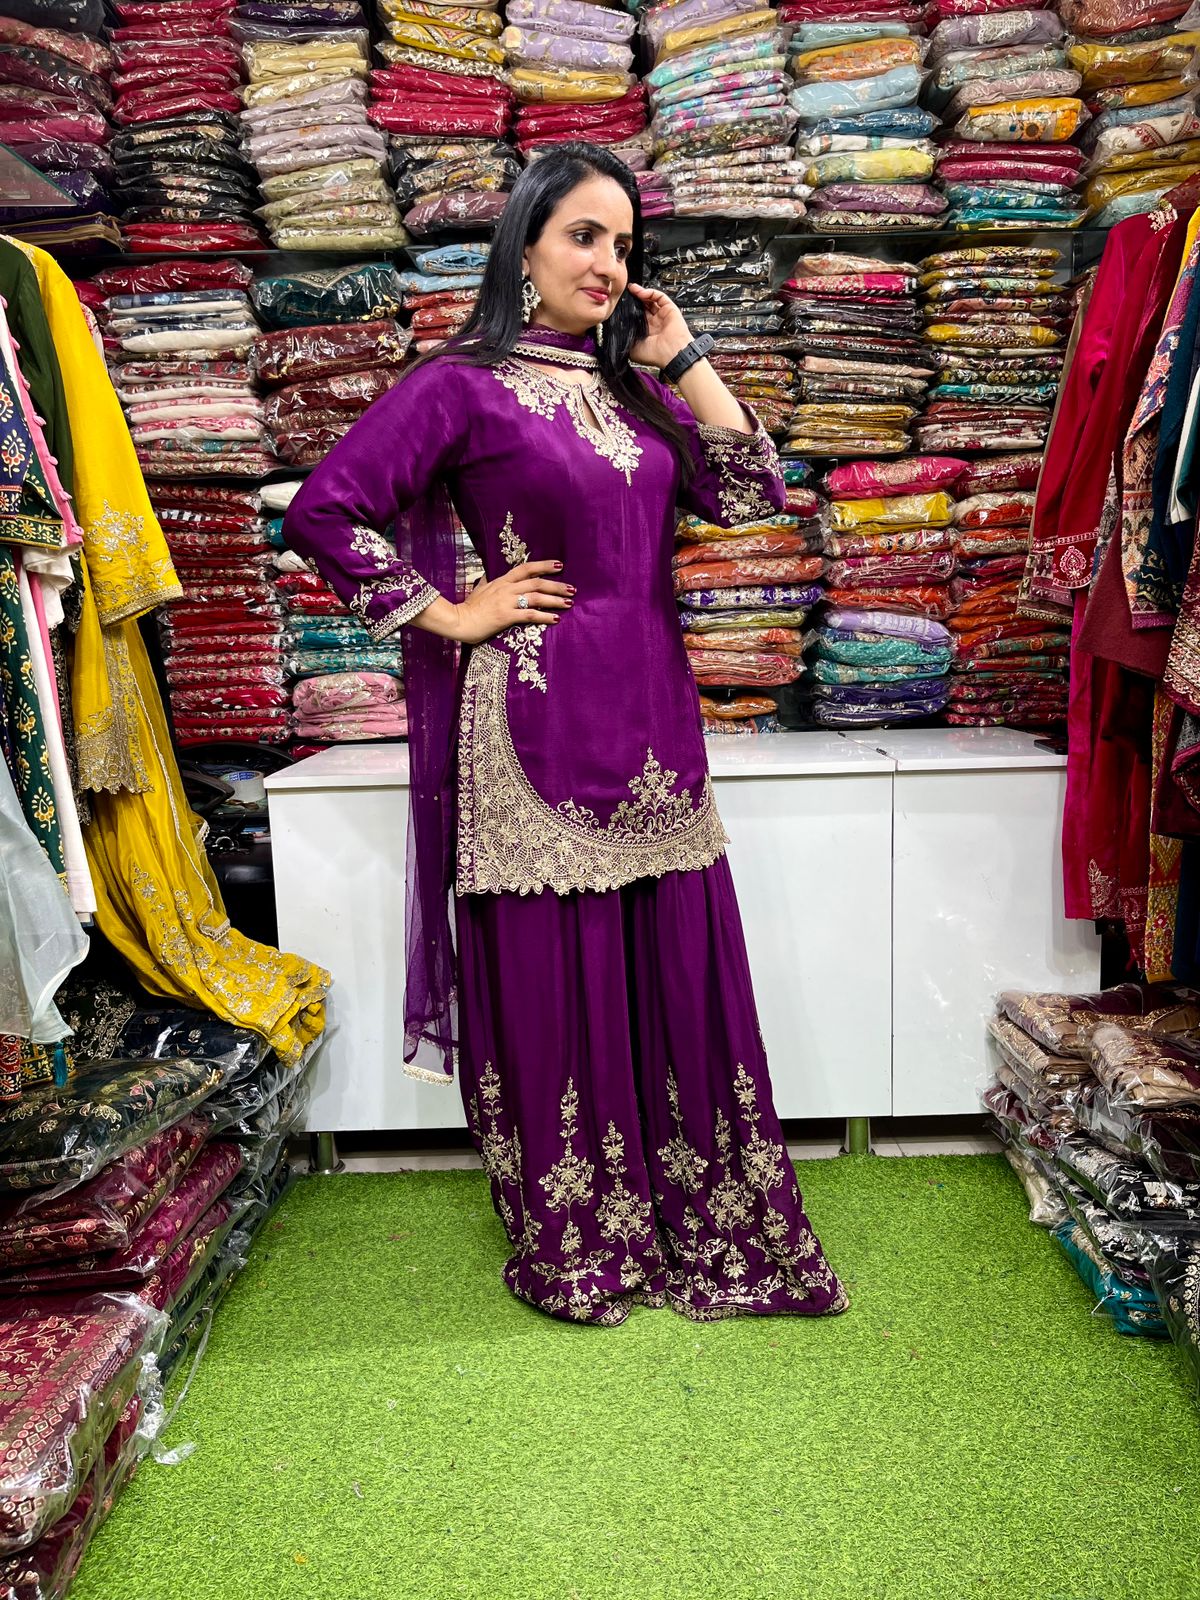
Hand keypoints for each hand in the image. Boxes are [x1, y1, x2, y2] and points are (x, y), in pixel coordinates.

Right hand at [451, 559, 573, 644]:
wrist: (458, 621)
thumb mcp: (478, 590)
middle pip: (537, 582)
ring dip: (555, 599)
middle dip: (556, 585)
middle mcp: (506, 588)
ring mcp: (506, 602)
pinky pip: (529, 615)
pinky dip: (544, 616)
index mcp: (501, 581)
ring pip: (536, 597)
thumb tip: (486, 576)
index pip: (526, 568)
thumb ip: (485, 582)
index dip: (544, 566)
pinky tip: (555, 618)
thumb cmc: (468, 608)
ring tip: (568, 603)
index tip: (559, 565)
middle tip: (572, 589)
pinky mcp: (505, 616)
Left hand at [626, 283, 694, 371]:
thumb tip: (616, 331)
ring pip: (651, 299)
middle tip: (625, 293)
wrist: (670, 354)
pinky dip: (651, 292)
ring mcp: (662, 315)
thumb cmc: (655, 355)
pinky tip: (642, 293)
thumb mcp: (633, 349)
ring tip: (632, 289)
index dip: (629, 309)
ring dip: (641, 293)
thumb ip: (626, 338)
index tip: (620, 304)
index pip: (636, 315)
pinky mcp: (670, 309)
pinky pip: (660, 296)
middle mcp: (654, 322)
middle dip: (634, 298)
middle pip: (643, 305)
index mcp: (646, 331)